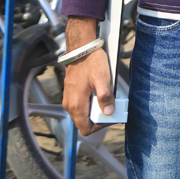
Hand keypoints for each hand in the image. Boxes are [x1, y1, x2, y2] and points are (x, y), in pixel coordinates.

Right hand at [62, 18, 113, 136]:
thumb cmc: (91, 62)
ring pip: (82, 115)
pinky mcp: (71, 93)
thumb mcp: (102, 79)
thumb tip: (108, 112)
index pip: (86, 129)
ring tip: (106, 101)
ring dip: (94, 111)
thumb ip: (105, 97)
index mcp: (76, 105)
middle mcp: (69, 105)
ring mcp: (69, 99)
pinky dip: (90, 104)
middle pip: (84, 123)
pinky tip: (99, 94)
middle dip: (98, 119)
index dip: (99, 127)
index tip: (110, 117)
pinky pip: (80, 106)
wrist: (81, 49)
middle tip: (111, 109)